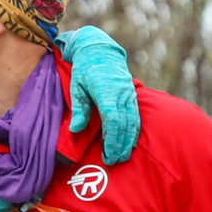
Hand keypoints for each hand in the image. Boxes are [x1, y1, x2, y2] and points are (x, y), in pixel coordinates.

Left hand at [57, 25, 140, 166]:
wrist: (100, 50)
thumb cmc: (85, 69)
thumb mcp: (76, 86)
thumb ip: (79, 108)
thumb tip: (75, 129)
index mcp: (106, 92)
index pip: (113, 121)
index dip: (112, 140)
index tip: (108, 154)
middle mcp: (121, 94)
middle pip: (124, 125)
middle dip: (120, 146)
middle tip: (114, 161)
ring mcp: (129, 95)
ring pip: (133, 122)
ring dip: (128, 141)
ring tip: (122, 156)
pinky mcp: (132, 95)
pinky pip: (136, 117)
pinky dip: (134, 132)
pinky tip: (130, 143)